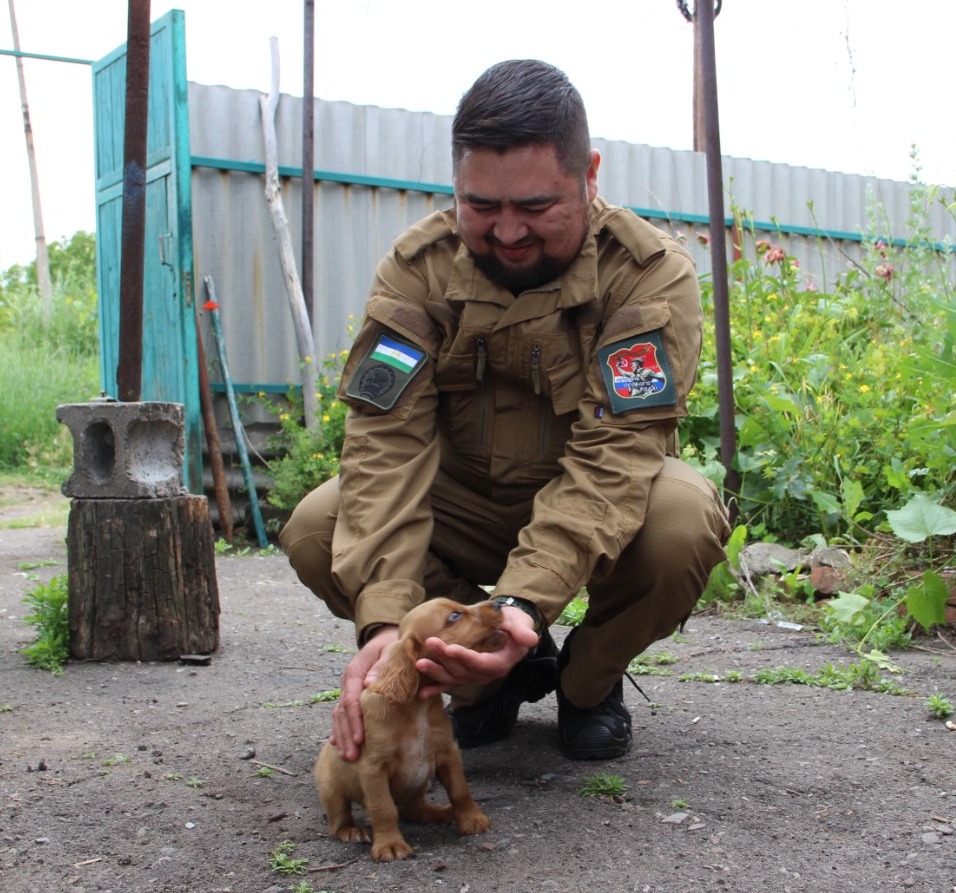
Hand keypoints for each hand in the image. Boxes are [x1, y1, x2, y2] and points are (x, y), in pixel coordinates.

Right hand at [330, 625, 398, 760]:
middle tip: (351, 757)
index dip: (355, 721)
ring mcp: (346, 689)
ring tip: (346, 757)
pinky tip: (338, 745)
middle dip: (346, 735)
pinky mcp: (350, 694)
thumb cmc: (391, 646)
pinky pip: (341, 714)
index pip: (351, 700)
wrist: (385, 638)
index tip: (360, 739)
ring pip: (339, 715)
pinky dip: (339, 729)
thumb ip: (381, 665)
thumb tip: (370, 684)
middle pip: (342, 712)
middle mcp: (346, 682)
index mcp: (354, 672)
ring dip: (342, 736)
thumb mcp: (389, 650)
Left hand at [415, 606, 539, 698]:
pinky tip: (422, 693)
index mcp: (500, 663)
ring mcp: (475, 675)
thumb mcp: (521, 623)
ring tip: (420, 663)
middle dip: (445, 659)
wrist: (508, 627)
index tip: (450, 648)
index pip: (481, 663)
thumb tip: (530, 639)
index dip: (465, 657)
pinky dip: (437, 688)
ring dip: (436, 672)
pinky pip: (450, 683)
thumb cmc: (514, 623)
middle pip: (463, 670)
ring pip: (454, 678)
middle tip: (431, 644)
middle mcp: (486, 673)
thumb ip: (523, 631)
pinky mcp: (466, 673)